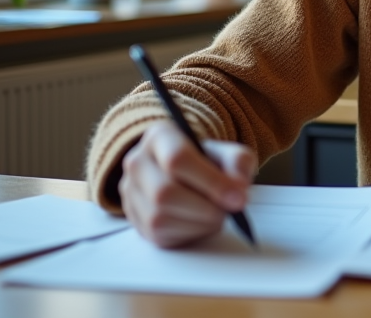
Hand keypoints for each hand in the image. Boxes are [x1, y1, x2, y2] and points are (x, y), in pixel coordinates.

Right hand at [119, 120, 255, 247]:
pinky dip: (188, 233)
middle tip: (230, 210)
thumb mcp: (228, 153)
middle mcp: (137, 162)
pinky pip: (159, 234)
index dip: (211, 182)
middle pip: (164, 192)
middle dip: (205, 207)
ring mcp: (131, 192)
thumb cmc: (208, 162)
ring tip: (217, 214)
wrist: (187, 175)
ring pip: (159, 217)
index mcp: (159, 136)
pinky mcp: (135, 219)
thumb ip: (238, 163)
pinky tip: (201, 222)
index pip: (177, 159)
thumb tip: (238, 187)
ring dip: (198, 222)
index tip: (239, 199)